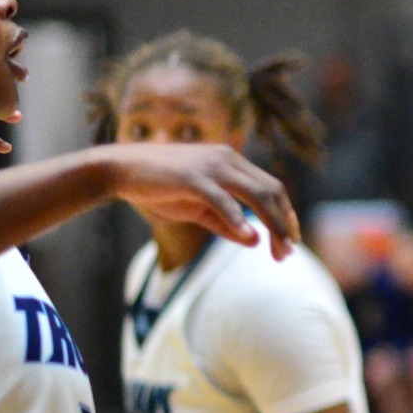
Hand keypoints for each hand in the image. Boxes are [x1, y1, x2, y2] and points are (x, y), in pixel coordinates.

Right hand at [97, 144, 299, 258]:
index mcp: (233, 163)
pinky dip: (238, 219)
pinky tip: (251, 238)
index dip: (286, 214)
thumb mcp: (198, 209)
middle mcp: (229, 160)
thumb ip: (226, 224)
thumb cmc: (160, 188)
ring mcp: (212, 166)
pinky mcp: (193, 177)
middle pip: (271, 192)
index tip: (292, 240)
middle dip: (285, 223)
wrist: (120, 169)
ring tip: (280, 249)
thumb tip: (255, 241)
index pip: (272, 188)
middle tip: (290, 252)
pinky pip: (223, 200)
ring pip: (256, 194)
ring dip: (273, 223)